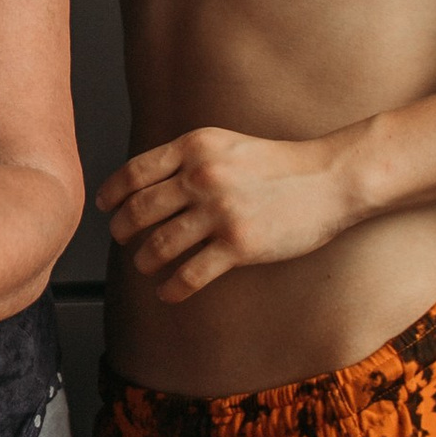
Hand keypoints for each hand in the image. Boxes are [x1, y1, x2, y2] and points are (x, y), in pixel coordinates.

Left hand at [99, 126, 364, 299]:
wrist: (330, 179)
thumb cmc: (280, 164)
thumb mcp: (227, 144)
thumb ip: (189, 159)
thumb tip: (147, 184)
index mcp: (195, 147)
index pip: (135, 173)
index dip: (112, 194)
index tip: (105, 208)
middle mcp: (202, 176)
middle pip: (140, 210)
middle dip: (123, 229)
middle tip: (121, 239)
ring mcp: (220, 212)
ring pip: (159, 244)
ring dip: (145, 260)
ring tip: (145, 265)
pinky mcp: (238, 245)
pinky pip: (189, 274)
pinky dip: (171, 287)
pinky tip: (167, 291)